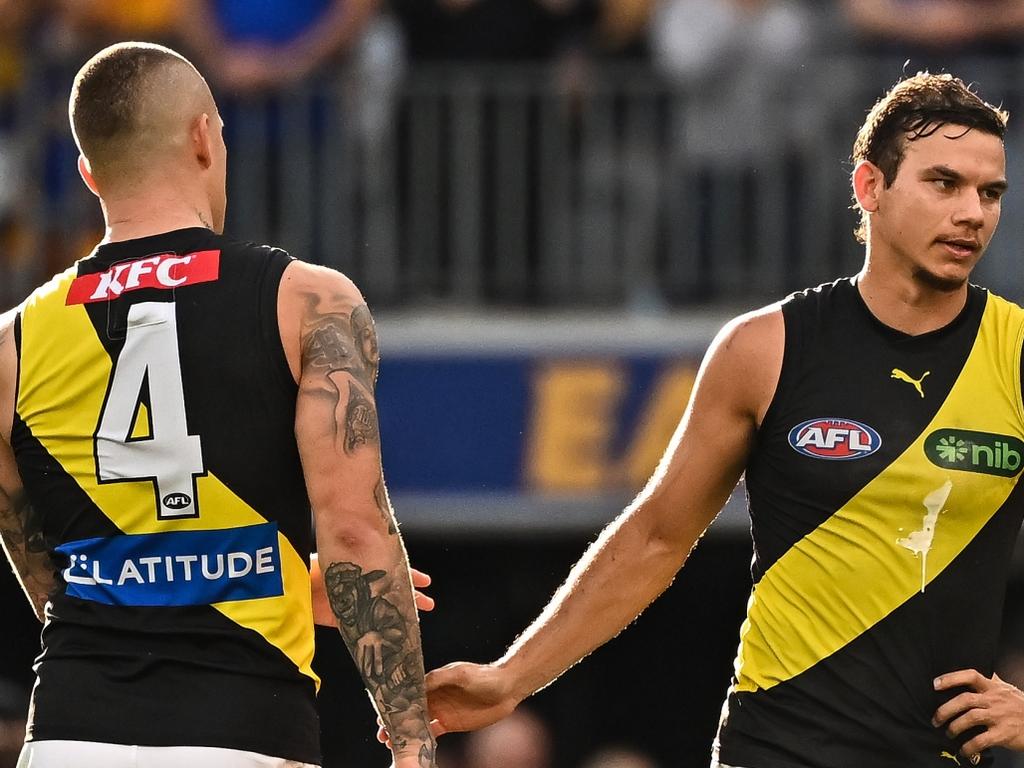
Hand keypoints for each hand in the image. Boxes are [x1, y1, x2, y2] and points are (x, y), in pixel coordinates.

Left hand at [311, 555, 433, 626]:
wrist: (290, 592)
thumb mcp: (339, 562)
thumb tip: (382, 554)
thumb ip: (357, 564)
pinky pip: (366, 624)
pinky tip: (390, 632)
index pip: (390, 570)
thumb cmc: (311, 571)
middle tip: (428, 603)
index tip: (426, 581)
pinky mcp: (343, 620)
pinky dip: (379, 628)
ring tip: (416, 617)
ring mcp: (353, 603)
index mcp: (360, 568)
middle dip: (409, 595)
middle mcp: (360, 585)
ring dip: (398, 610)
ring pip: (382, 607)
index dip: (408, 575)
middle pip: (389, 590)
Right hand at [377, 661, 518, 745]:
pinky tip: (414, 748)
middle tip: (383, 735)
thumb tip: (419, 683)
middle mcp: (435, 696)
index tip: (383, 713)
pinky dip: (422, 740)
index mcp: (434, 682)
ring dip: (405, 732)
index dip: (396, 703)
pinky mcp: (451, 723)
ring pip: (418, 723)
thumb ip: (441, 678)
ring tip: (392, 743)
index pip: (409, 693)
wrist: (506, 689)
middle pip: (410, 710)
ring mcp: (442, 711)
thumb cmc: (484, 676)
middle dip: (395, 721)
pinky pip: (432, 733)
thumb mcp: (461, 674)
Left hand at [933, 669, 1023, 759]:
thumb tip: (970, 677)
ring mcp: (999, 717)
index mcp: (993, 687)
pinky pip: (981, 740)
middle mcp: (994, 700)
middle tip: (936, 719)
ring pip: (970, 718)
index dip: (951, 678)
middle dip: (945, 710)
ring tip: (948, 733)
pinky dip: (969, 746)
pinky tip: (964, 750)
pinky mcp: (1004, 734)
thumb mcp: (1006, 689)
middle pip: (964, 700)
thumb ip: (988, 683)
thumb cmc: (1020, 706)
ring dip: (954, 727)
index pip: (970, 676)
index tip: (935, 684)